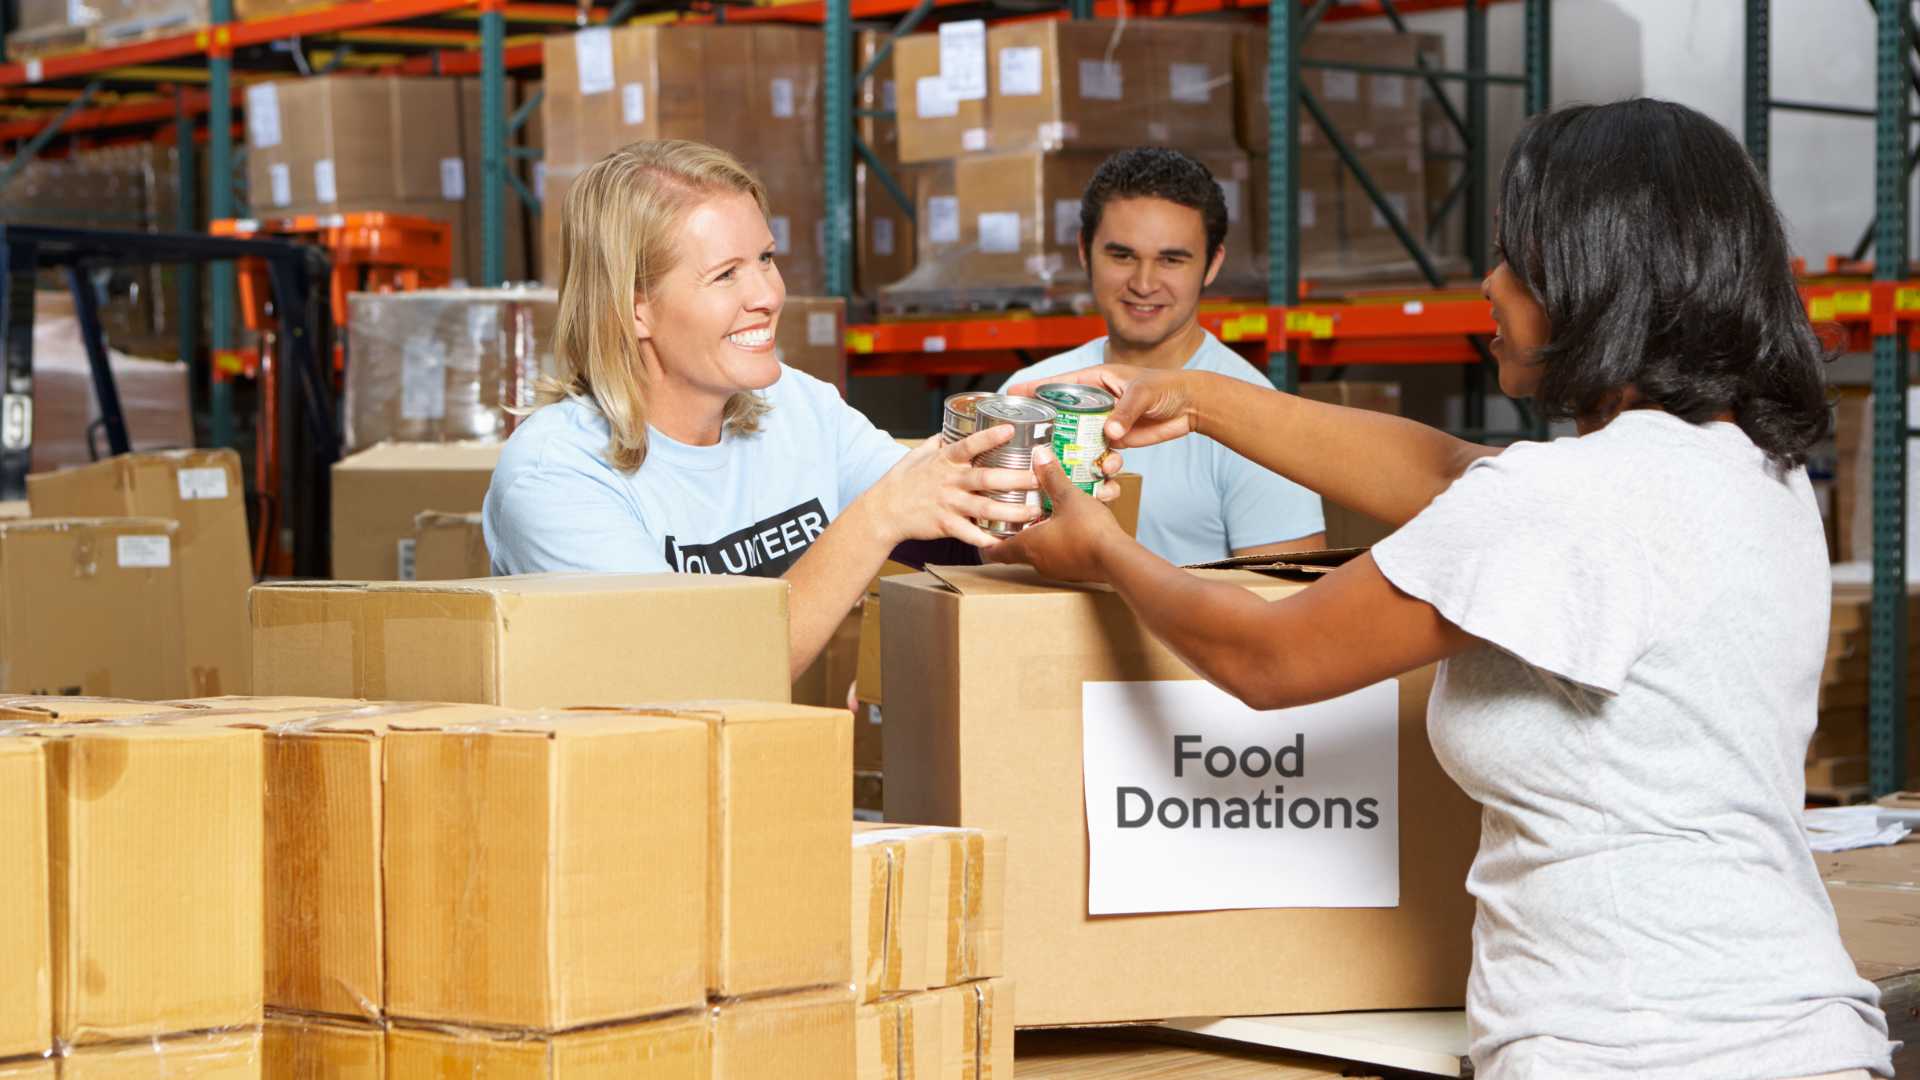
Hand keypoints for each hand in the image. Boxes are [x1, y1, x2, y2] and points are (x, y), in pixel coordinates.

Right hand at [860, 427, 1041, 547]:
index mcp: (945, 461)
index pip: (969, 445)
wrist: (883, 511)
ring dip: (1011, 511)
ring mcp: (948, 503)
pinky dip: (986, 538)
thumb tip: (952, 429)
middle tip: (1039, 479)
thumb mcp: (918, 455)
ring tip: (1033, 512)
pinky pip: (969, 533)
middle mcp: (949, 481)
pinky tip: (1005, 542)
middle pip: (987, 478)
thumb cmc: (902, 481)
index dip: (990, 437)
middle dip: (1015, 478)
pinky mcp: (944, 524)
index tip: (1011, 430)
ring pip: (985, 508)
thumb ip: (939, 443)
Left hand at [985, 447, 1127, 582]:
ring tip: (1045, 519)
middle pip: (1018, 550)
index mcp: (1028, 546)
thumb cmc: (1088, 529)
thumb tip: (1040, 454)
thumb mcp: (1068, 496)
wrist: (1117, 558)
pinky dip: (1061, 542)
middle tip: (1016, 518)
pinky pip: (1061, 555)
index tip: (985, 533)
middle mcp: (1039, 562)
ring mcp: (1057, 569)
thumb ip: (1052, 476)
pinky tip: (1070, 528)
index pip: (996, 551)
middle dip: (1018, 533)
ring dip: (1042, 536)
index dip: (988, 543)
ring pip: (1042, 552)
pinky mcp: (1075, 572)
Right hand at [1007, 365, 1198, 449]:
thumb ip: (1125, 411)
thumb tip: (1110, 435)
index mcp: (1095, 380)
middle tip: (1035, 445)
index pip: (1058, 384)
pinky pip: (1100, 455)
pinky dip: (1102, 466)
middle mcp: (1095, 402)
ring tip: (1088, 463)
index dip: (1033, 389)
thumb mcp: (1143, 393)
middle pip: (1062, 416)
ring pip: (1079, 441)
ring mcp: (1104, 422)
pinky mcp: (1117, 441)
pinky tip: (1110, 471)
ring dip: (1079, 456)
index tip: (1010, 394)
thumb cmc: (1167, 386)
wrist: (1192, 405)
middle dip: (1050, 431)